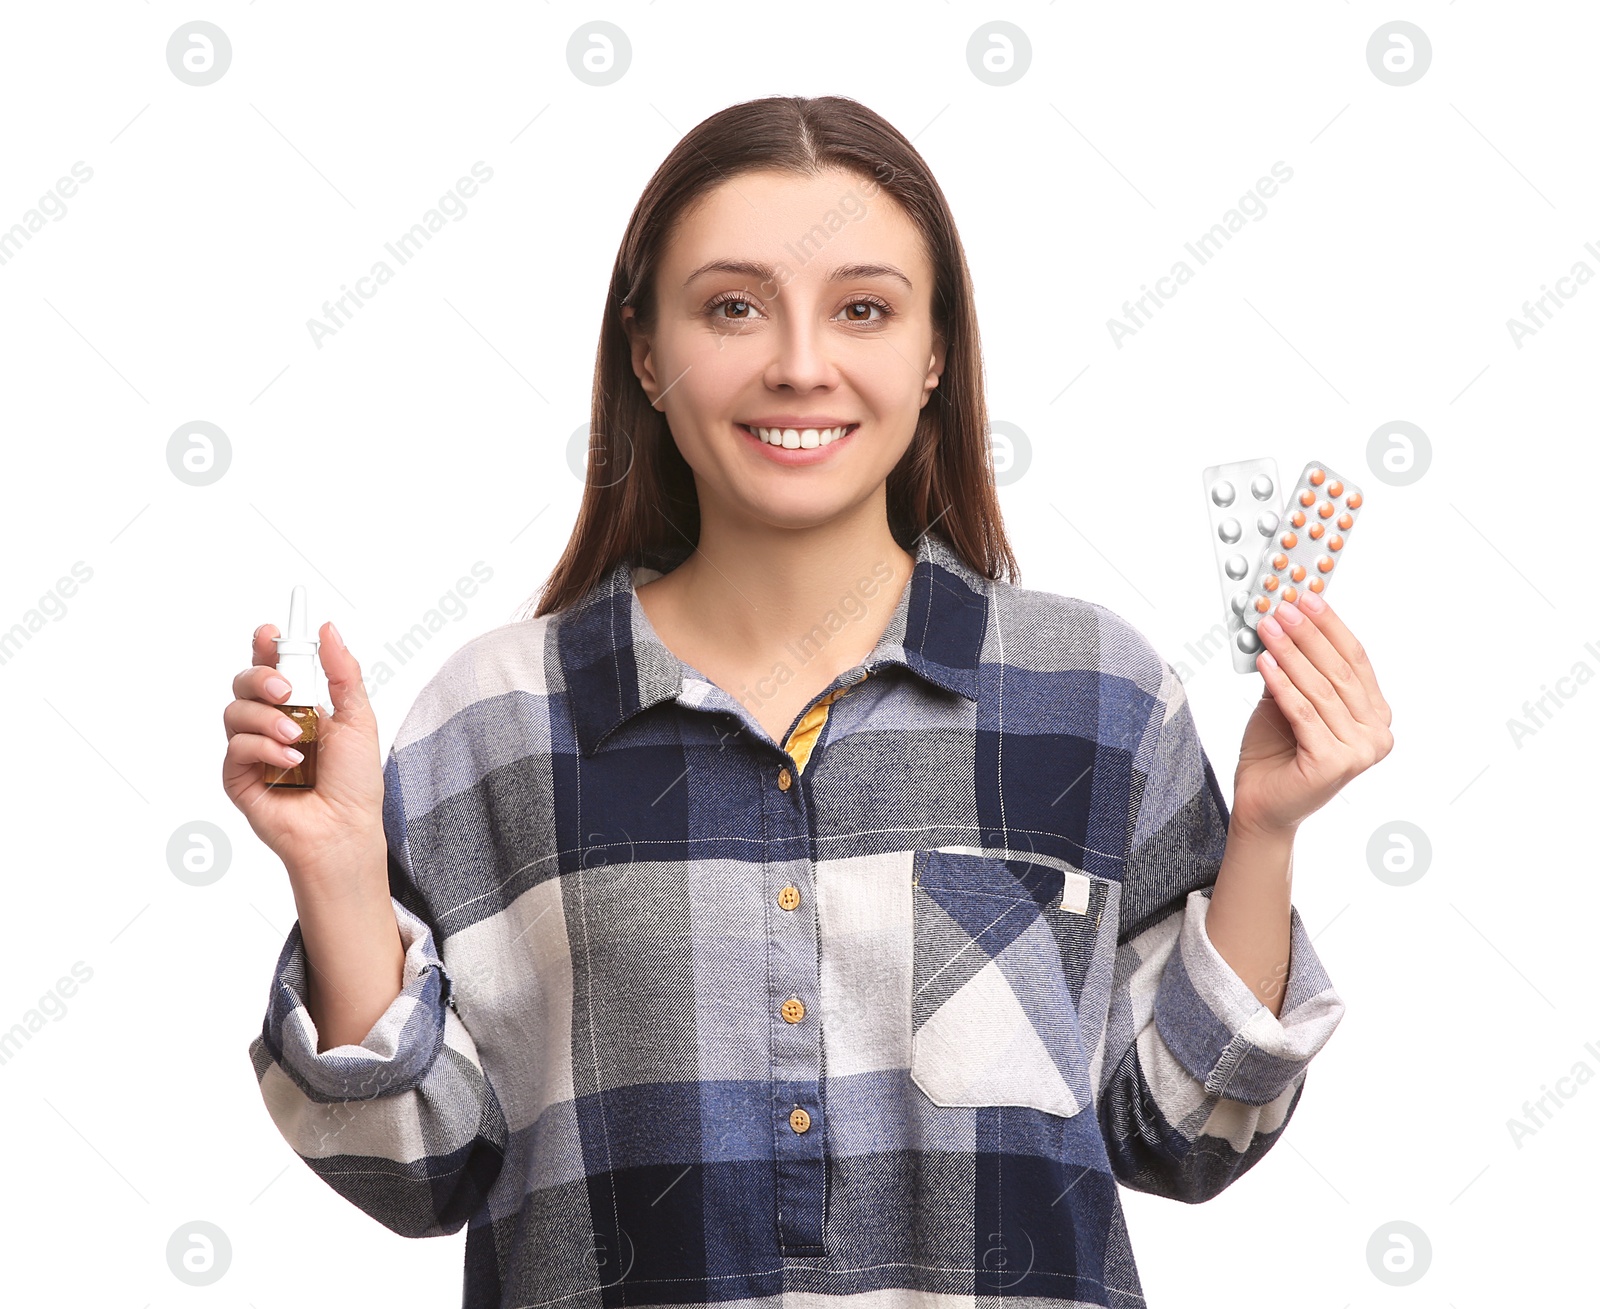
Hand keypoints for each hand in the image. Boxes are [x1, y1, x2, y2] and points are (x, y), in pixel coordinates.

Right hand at [221, 620, 385, 895]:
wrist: (346, 829)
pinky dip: (263, 748)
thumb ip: (343, 673)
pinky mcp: (239, 777)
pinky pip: (236, 747)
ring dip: (267, 718)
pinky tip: (290, 763)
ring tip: (297, 738)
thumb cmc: (355, 782)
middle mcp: (270, 724)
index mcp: (299, 707)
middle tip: (285, 691)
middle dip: (261, 677)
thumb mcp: (358, 718)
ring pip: (235, 711)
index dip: (265, 646)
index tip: (271, 632)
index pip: (273, 667)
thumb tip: (329, 630)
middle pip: (244, 682)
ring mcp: (252, 750)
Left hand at [1233, 590, 1393, 837]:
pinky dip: (1282, 684)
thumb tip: (1286, 622)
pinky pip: (1303, 713)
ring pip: (1321, 690)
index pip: (1355, 659)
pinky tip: (1265, 662)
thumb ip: (1295, 670)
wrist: (1261, 805)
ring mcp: (1361, 751)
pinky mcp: (1336, 763)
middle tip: (1282, 607)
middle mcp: (1377, 733)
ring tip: (1267, 628)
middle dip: (1308, 634)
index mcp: (1375, 715)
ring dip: (1291, 653)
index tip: (1307, 596)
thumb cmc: (1276, 753)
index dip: (1330, 625)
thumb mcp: (1286, 701)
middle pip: (1340, 671)